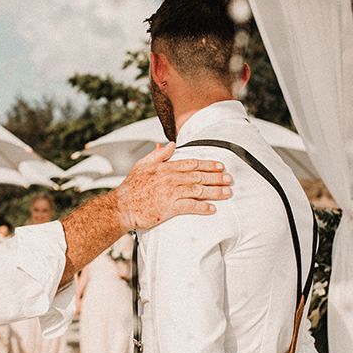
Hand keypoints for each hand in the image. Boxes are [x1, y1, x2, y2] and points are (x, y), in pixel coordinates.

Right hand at [114, 143, 231, 230]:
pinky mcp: (169, 208)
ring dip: (215, 192)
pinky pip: (190, 206)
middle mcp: (170, 179)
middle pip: (199, 176)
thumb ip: (158, 155)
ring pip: (198, 190)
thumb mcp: (142, 165)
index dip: (208, 164)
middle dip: (216, 177)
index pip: (192, 164)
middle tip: (230, 179)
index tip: (220, 165)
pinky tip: (212, 209)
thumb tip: (169, 144)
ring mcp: (171, 193)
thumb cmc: (132, 188)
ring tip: (227, 193)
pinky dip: (203, 207)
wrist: (122, 206)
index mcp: (166, 168)